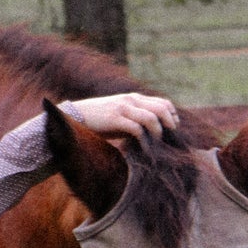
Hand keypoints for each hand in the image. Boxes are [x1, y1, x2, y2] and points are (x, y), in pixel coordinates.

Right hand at [64, 92, 178, 140]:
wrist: (75, 116)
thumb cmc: (99, 121)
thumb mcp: (120, 116)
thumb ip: (135, 119)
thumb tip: (152, 134)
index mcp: (134, 98)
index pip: (163, 103)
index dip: (172, 117)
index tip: (172, 131)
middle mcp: (131, 100)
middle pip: (162, 109)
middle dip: (170, 125)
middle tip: (169, 140)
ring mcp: (123, 108)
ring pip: (151, 118)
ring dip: (157, 133)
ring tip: (157, 145)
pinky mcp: (114, 118)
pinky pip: (136, 128)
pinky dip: (143, 140)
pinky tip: (144, 149)